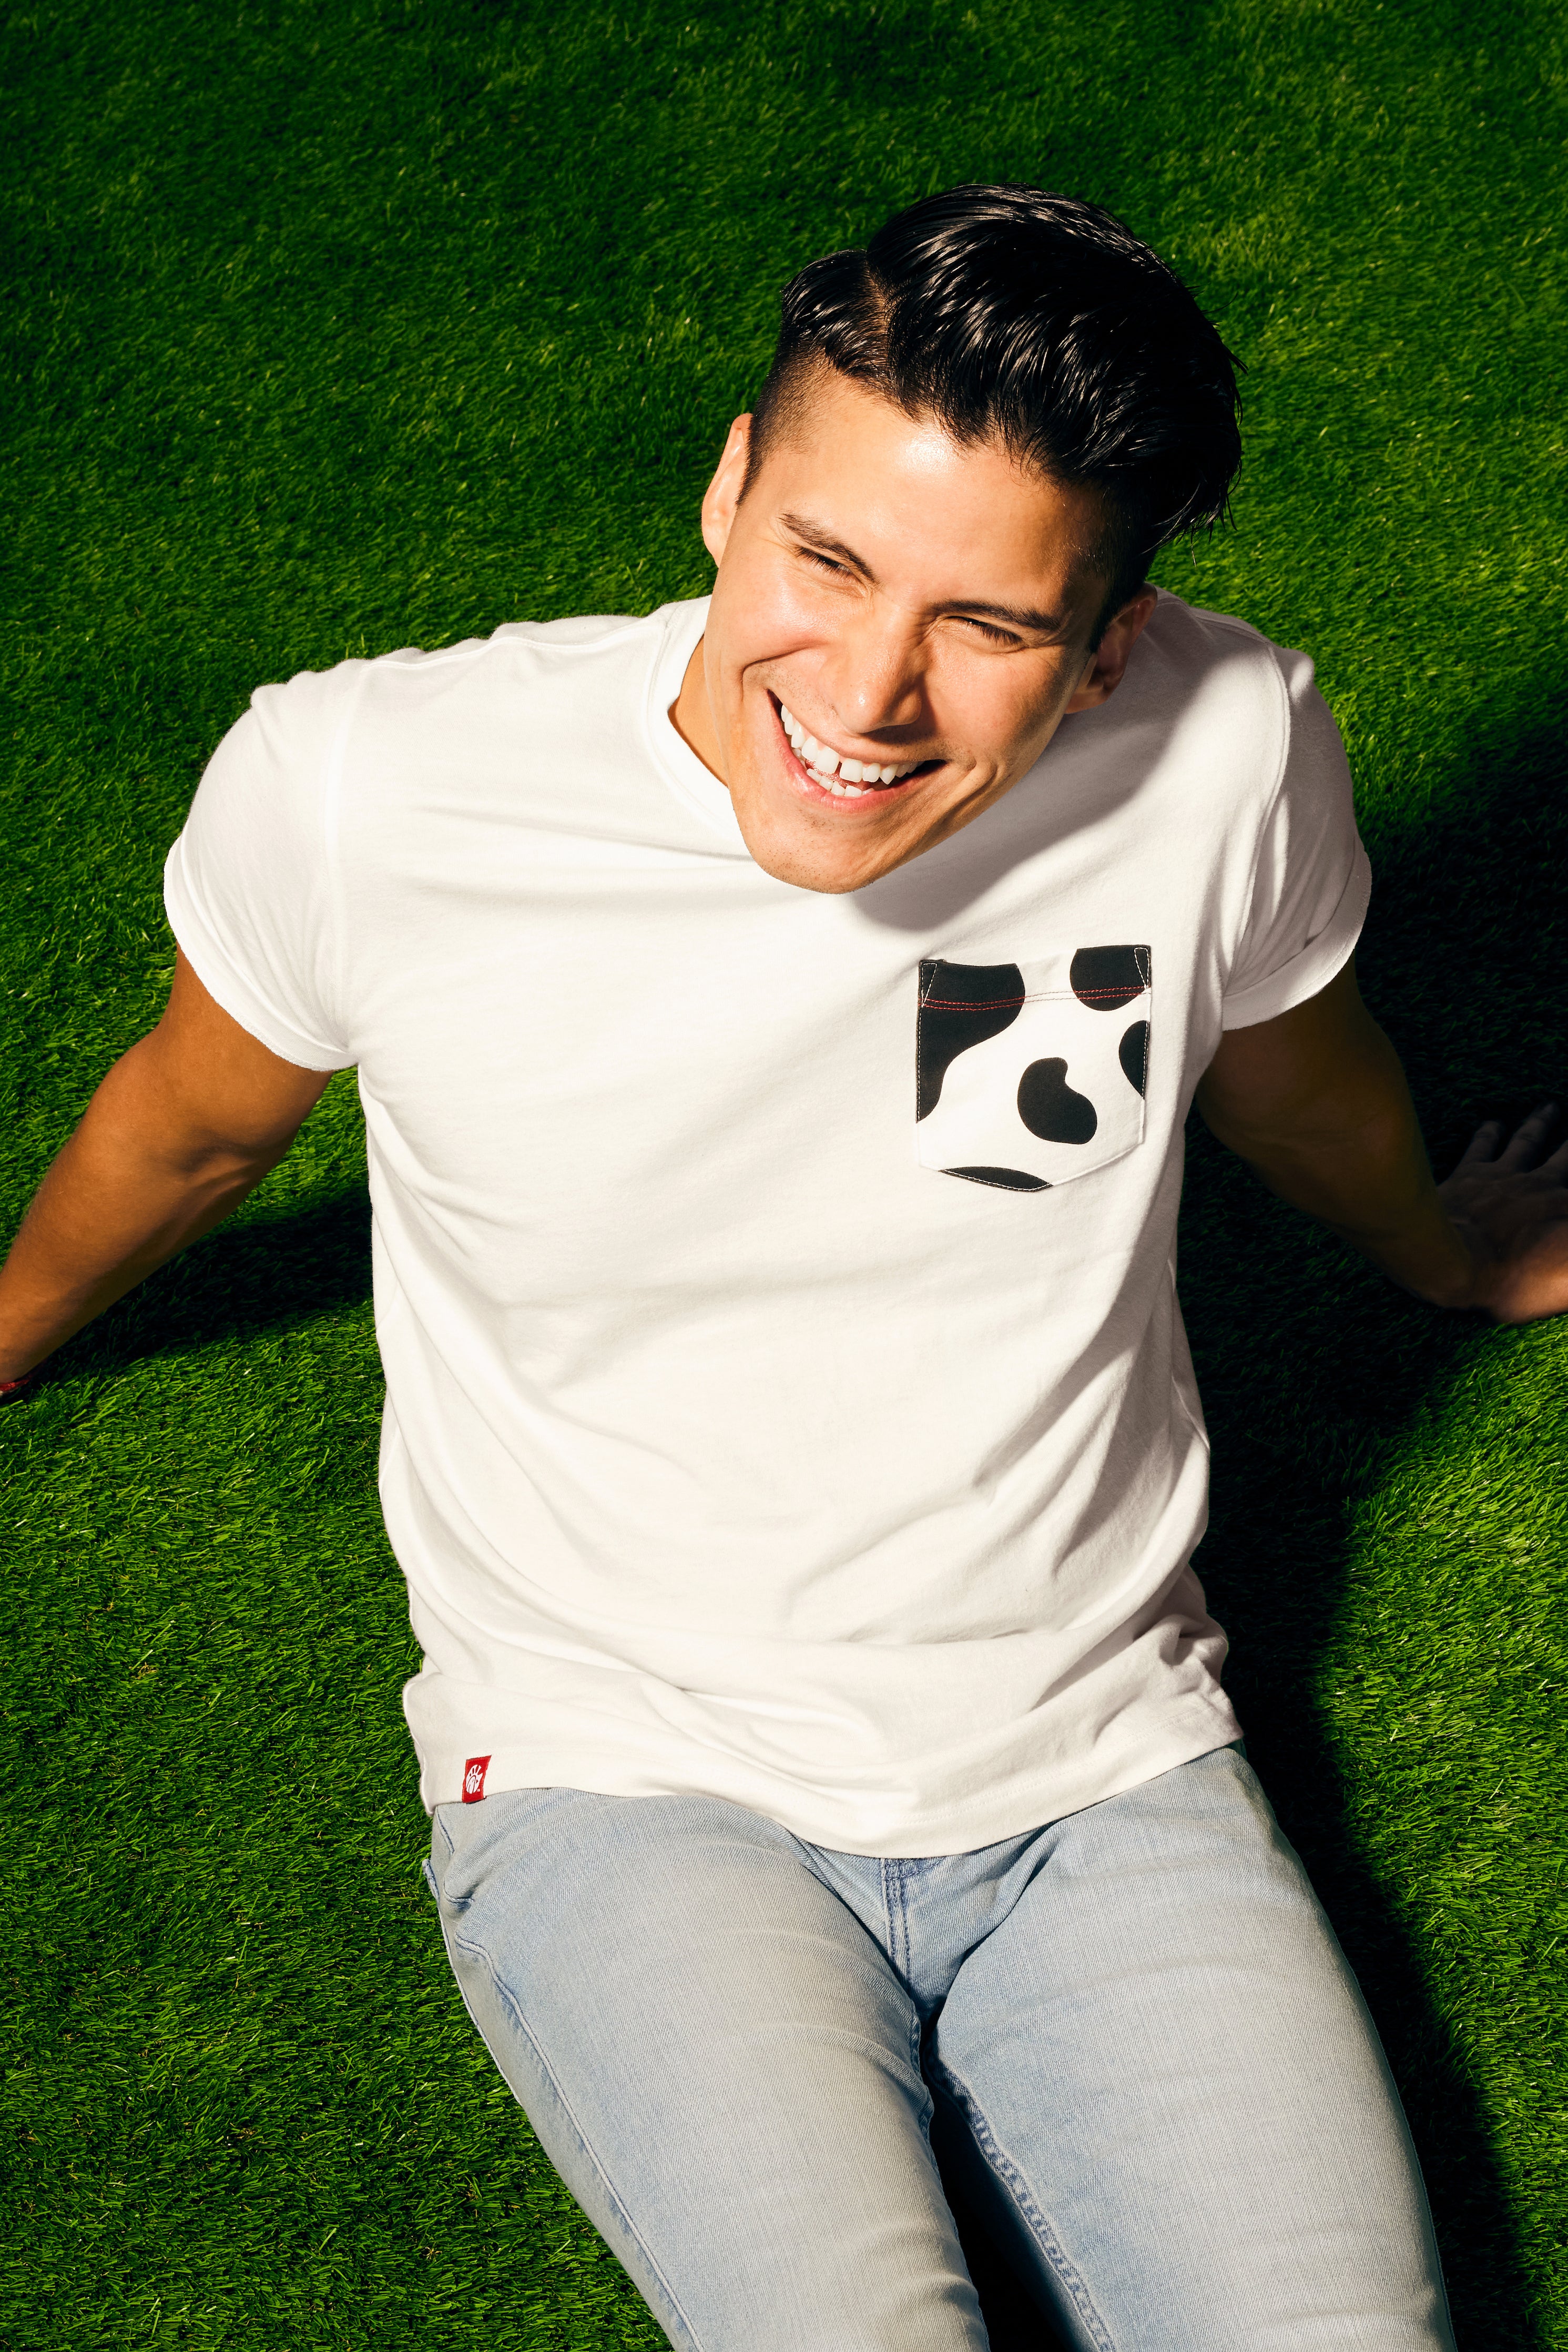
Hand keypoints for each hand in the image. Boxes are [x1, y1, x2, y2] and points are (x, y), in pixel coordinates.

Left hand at [1436, 1103, 1567, 1324]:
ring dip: (1539, 1123)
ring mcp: (1502, 1175)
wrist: (1450, 1262)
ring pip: (1526, 1140)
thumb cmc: (1507, 1279)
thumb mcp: (1561, 1281)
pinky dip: (1489, 1132)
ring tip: (1548, 1107)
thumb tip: (1565, 1260)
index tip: (1567, 1182)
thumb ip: (1566, 1271)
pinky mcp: (1468, 1174)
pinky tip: (1492, 1123)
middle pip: (1564, 1156)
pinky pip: (1481, 1146)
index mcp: (1562, 1209)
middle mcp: (1539, 1185)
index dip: (1567, 1184)